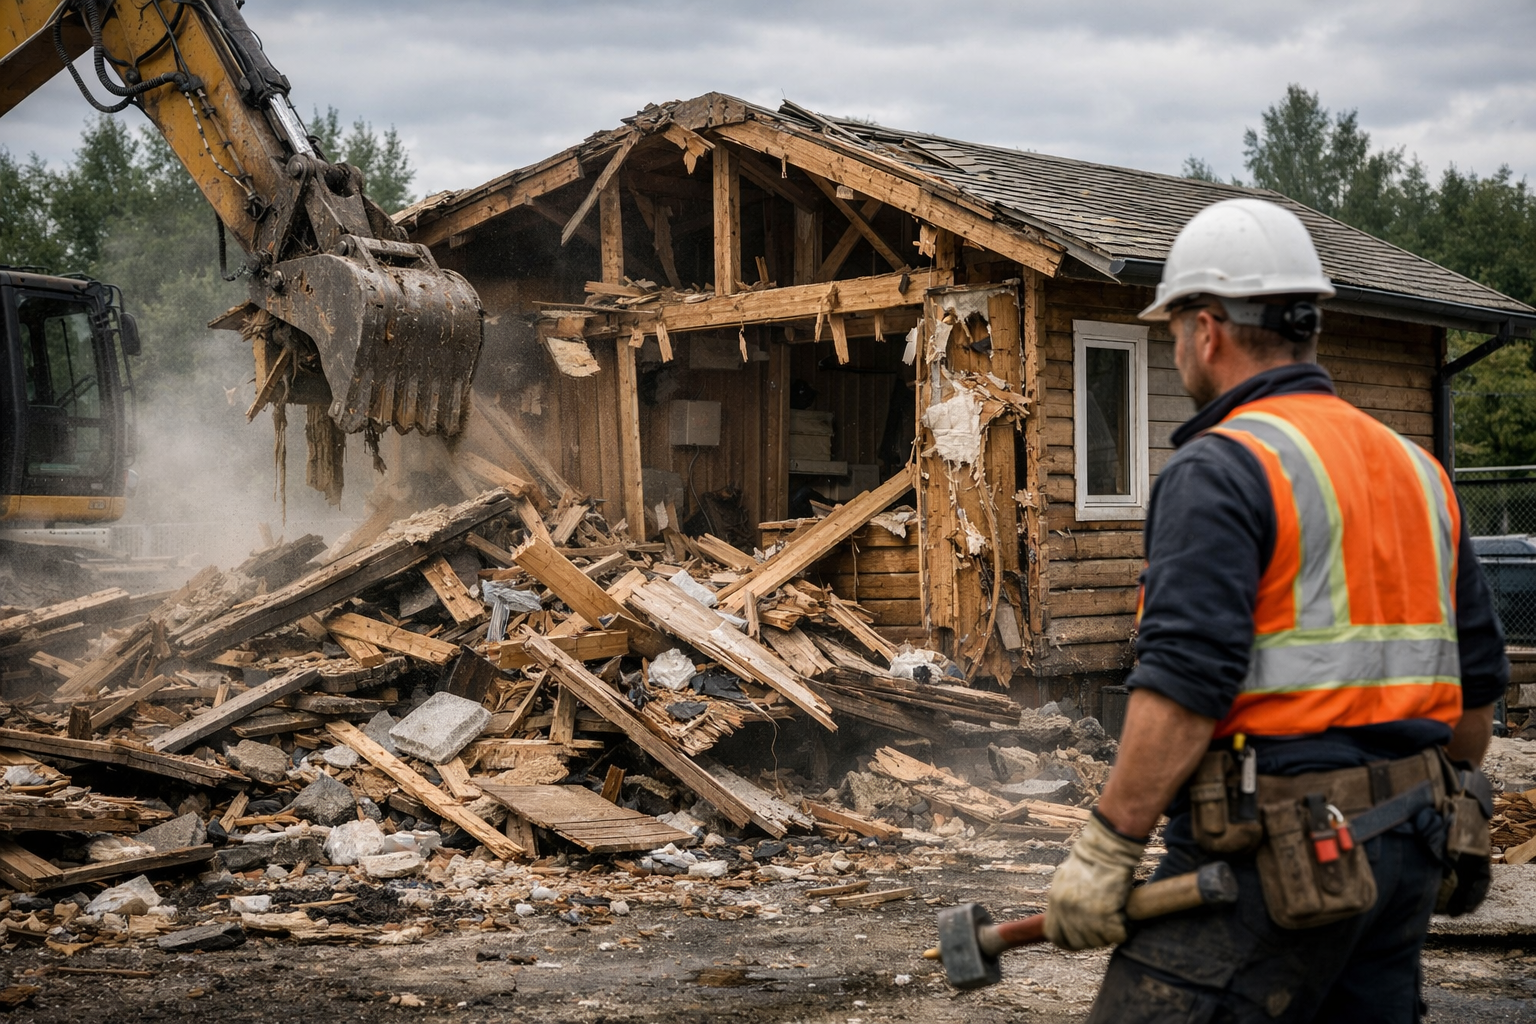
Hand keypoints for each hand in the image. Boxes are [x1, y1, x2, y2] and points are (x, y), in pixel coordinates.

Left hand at [1044, 812, 1145, 949]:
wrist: (1107, 850)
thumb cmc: (1090, 861)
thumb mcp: (1065, 880)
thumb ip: (1063, 901)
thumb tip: (1065, 919)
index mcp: (1055, 900)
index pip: (1054, 935)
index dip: (1067, 941)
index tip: (1078, 941)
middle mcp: (1067, 909)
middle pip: (1077, 942)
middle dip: (1090, 939)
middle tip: (1102, 928)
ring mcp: (1085, 913)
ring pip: (1097, 941)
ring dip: (1107, 934)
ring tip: (1113, 917)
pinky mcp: (1106, 914)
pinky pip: (1116, 935)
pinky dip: (1123, 930)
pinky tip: (1123, 917)